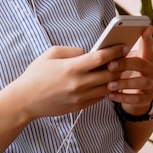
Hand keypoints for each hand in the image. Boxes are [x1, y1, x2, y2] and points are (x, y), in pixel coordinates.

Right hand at [8, 44, 127, 119]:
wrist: (25, 100)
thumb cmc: (36, 74)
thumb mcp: (51, 53)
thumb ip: (73, 51)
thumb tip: (89, 52)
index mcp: (71, 68)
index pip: (100, 58)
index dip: (115, 51)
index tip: (123, 46)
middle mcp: (78, 84)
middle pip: (109, 74)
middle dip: (120, 65)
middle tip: (126, 57)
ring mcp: (80, 97)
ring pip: (107, 87)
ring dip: (115, 78)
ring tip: (119, 69)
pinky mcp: (80, 106)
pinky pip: (100, 97)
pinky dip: (106, 89)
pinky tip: (106, 81)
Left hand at [106, 26, 152, 114]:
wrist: (134, 98)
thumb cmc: (127, 74)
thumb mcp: (126, 62)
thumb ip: (120, 54)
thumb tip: (105, 47)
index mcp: (147, 58)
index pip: (148, 45)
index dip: (147, 37)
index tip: (147, 27)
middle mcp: (152, 70)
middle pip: (141, 64)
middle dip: (125, 64)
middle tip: (111, 65)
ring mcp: (151, 85)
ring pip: (140, 82)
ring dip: (124, 83)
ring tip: (109, 84)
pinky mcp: (147, 99)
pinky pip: (136, 98)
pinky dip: (122, 97)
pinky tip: (111, 94)